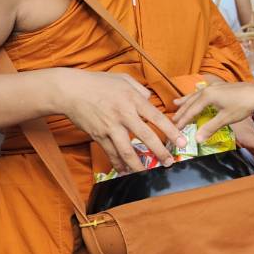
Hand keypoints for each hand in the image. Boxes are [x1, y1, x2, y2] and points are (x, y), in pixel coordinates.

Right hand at [49, 68, 185, 172]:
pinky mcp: (98, 135)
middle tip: (169, 162)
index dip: (171, 131)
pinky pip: (111, 153)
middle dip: (160, 152)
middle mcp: (123, 114)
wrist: (70, 90)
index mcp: (133, 99)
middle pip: (145, 136)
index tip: (182, 142)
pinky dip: (118, 164)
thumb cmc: (98, 82)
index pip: (157, 117)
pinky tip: (125, 171)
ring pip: (127, 150)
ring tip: (147, 173)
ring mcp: (110, 127)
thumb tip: (151, 100)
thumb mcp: (123, 79)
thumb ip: (140, 90)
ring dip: (138, 164)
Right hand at [172, 81, 253, 131]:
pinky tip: (197, 94)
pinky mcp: (222, 86)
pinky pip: (204, 91)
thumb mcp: (225, 119)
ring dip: (187, 101)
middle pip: (191, 102)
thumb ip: (210, 128)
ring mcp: (215, 86)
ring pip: (196, 95)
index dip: (182, 121)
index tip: (174, 129)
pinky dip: (197, 96)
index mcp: (207, 96)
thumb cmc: (242, 106)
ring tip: (176, 103)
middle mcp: (208, 89)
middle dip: (181, 111)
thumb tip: (196, 139)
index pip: (191, 111)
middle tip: (172, 119)